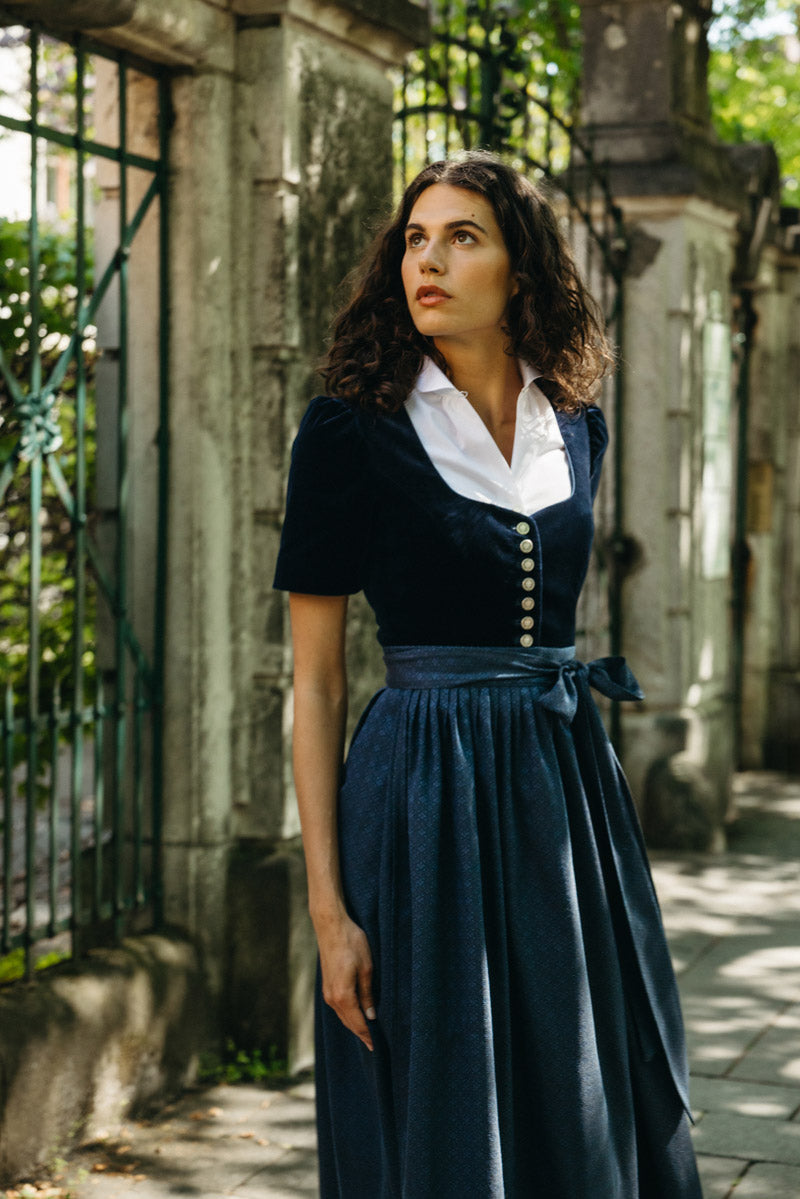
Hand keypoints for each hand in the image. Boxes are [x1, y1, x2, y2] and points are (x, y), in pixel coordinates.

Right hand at [315, 911, 375, 1050]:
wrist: (331, 926)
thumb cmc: (351, 943)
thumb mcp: (366, 968)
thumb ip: (367, 994)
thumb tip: (371, 1016)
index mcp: (343, 996)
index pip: (358, 1023)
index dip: (368, 1036)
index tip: (377, 1048)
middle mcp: (332, 998)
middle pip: (349, 1023)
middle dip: (361, 1034)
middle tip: (374, 1046)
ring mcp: (327, 992)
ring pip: (343, 1015)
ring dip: (354, 1025)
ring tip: (367, 1033)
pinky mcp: (327, 985)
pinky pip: (338, 1007)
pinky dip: (348, 1014)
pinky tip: (356, 1014)